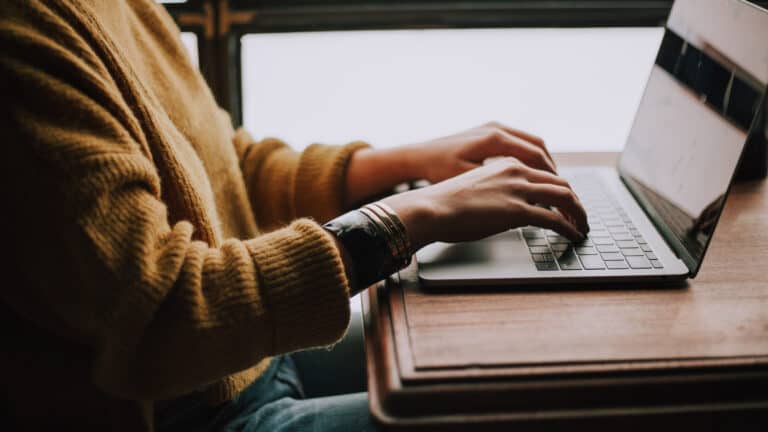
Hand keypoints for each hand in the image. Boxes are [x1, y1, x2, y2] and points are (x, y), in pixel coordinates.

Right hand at [380, 158, 587, 250]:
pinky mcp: (517, 211)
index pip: (544, 173)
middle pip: (560, 183)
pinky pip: (554, 219)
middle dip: (575, 201)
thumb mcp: (475, 187)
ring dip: (578, 213)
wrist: (431, 207)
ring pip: (564, 197)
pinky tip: (573, 235)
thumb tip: (505, 208)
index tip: (565, 202)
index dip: (560, 189)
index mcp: (506, 163)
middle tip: (580, 216)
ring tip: (582, 227)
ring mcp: (518, 190)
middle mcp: (517, 171)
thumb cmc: (445, 202)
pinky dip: (569, 227)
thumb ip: (497, 191)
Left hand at [406, 121, 555, 183]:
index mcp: (494, 139)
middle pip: (538, 147)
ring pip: (530, 143)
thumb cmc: (438, 170)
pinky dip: (530, 157)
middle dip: (551, 169)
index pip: (535, 155)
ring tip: (550, 183)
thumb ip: (499, 185)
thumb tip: (527, 195)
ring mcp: (493, 127)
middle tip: (561, 189)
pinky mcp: (488, 131)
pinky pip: (519, 142)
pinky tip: (530, 174)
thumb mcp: (469, 180)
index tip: (559, 192)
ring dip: (542, 162)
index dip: (550, 176)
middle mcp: (497, 128)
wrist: (418, 156)